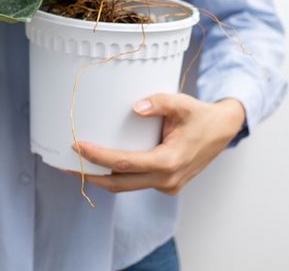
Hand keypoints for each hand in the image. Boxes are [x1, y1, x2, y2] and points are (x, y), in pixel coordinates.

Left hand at [72, 94, 244, 194]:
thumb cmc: (200, 116)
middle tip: (66, 165)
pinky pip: (136, 183)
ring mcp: (167, 186)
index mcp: (169, 161)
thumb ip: (159, 102)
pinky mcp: (166, 185)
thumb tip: (135, 107)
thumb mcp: (182, 103)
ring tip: (77, 167)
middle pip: (119, 183)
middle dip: (90, 175)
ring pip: (126, 186)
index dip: (98, 157)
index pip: (124, 164)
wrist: (223, 131)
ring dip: (101, 178)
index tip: (78, 147)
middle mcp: (167, 180)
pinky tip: (101, 166)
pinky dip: (117, 176)